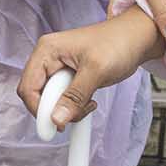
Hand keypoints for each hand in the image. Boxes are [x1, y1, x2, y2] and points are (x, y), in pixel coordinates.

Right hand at [19, 11, 162, 130]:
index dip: (38, 109)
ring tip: (89, 103)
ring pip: (50, 101)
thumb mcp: (96, 70)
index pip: (28, 86)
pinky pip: (62, 100)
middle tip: (77, 112)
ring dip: (67, 109)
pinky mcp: (68, 77)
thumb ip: (74, 96)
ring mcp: (57, 68)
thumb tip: (56, 120)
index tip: (54, 125)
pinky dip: (74, 106)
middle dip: (56, 109)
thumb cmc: (118, 43)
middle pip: (36, 95)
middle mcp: (48, 58)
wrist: (136, 39)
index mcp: (47, 50)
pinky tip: (89, 101)